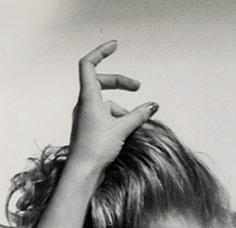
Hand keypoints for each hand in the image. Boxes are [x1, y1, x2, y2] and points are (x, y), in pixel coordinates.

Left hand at [68, 41, 157, 175]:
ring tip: (132, 125)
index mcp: (88, 98)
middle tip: (137, 88)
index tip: (115, 47)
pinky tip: (125, 133)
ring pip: (105, 103)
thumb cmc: (96, 149)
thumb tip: (153, 105)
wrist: (82, 173)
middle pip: (101, 82)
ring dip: (121, 109)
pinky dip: (116, 120)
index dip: (101, 52)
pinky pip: (104, 117)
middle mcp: (84, 104)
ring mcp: (85, 117)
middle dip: (120, 83)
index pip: (89, 65)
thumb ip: (138, 115)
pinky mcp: (88, 129)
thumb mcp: (122, 129)